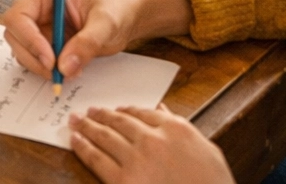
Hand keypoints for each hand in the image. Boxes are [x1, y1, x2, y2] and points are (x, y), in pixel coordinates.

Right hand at [2, 0, 191, 81]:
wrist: (126, 14)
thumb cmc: (116, 8)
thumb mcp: (106, 24)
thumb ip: (87, 43)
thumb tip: (65, 67)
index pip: (18, 16)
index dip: (29, 40)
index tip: (50, 60)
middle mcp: (34, 6)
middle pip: (15, 35)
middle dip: (34, 57)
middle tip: (58, 74)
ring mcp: (37, 25)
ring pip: (21, 50)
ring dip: (40, 66)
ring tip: (70, 71)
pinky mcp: (43, 41)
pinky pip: (34, 59)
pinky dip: (47, 70)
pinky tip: (69, 70)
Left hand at [69, 105, 233, 183]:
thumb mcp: (209, 152)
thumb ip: (183, 128)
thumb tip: (161, 108)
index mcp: (177, 130)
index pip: (144, 112)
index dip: (126, 111)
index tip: (116, 110)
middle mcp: (154, 140)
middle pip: (120, 122)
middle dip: (102, 115)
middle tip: (89, 111)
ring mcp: (137, 160)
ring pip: (105, 136)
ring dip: (87, 126)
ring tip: (76, 121)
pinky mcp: (123, 181)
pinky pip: (97, 159)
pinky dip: (83, 147)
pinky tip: (75, 140)